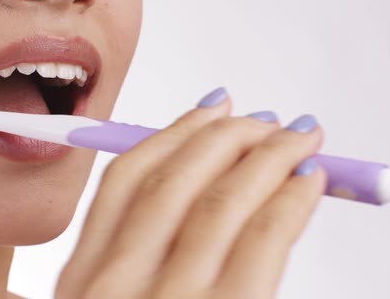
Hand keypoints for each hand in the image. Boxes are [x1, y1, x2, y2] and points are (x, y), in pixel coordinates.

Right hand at [56, 91, 325, 298]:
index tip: (210, 109)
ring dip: (266, 156)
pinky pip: (263, 237)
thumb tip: (199, 189)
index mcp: (81, 280)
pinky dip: (291, 199)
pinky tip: (308, 181)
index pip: (122, 181)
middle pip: (170, 179)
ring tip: (297, 138)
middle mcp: (115, 284)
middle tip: (262, 119)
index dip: (172, 133)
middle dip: (224, 134)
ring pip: (219, 201)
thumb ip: (132, 262)